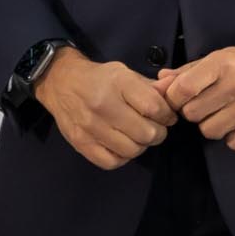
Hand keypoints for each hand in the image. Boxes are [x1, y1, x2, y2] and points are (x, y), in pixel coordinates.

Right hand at [32, 48, 177, 170]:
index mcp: (118, 83)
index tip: (165, 115)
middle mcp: (103, 104)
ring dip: (140, 145)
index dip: (167, 115)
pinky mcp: (80, 142)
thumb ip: (151, 87)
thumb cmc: (99, 78)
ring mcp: (90, 126)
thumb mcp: (125, 73)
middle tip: (152, 127)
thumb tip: (174, 92)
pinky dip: (121, 157)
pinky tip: (120, 145)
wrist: (60, 82)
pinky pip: (112, 162)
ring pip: (132, 150)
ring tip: (135, 135)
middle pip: (147, 133)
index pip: (154, 108)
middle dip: (157, 133)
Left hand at [158, 44, 234, 151]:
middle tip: (204, 105)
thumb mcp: (218, 58)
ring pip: (210, 131)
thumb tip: (159, 82)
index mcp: (221, 65)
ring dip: (211, 125)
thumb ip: (187, 72)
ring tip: (221, 114)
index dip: (174, 98)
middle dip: (193, 112)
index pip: (182, 89)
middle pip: (192, 114)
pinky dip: (232, 137)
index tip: (179, 98)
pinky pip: (234, 143)